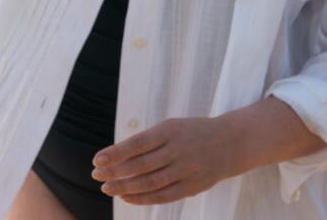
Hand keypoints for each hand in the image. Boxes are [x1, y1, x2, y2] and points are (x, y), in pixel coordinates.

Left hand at [91, 116, 242, 205]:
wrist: (230, 143)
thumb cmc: (189, 134)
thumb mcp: (169, 128)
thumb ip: (146, 142)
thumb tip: (113, 157)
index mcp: (169, 130)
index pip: (137, 144)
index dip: (115, 153)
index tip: (97, 160)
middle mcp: (178, 150)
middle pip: (141, 165)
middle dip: (116, 172)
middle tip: (96, 176)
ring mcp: (188, 169)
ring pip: (151, 182)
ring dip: (126, 187)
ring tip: (108, 188)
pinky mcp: (194, 186)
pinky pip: (165, 196)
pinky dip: (144, 198)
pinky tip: (127, 197)